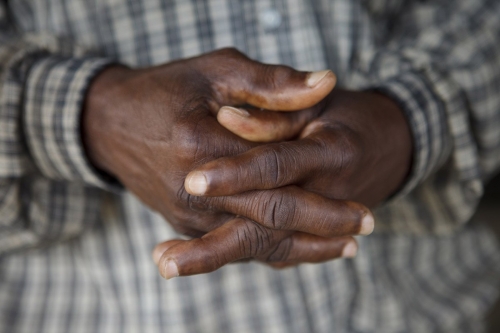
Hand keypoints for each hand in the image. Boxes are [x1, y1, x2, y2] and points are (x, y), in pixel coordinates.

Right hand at [82, 48, 373, 277]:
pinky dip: (273, 249)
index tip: (361, 198)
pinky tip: (302, 247)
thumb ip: (270, 83)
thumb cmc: (166, 89)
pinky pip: (236, 244)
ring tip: (346, 247)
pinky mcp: (186, 223)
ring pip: (255, 242)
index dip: (320, 184)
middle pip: (270, 216)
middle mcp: (194, 189)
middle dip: (323, 225)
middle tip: (365, 226)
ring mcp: (188, 213)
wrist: (110, 123)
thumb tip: (326, 83)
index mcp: (202, 143)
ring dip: (304, 247)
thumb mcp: (214, 71)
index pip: (273, 170)